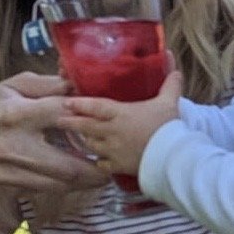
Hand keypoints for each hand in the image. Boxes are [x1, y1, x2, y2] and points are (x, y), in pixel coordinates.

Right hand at [0, 72, 110, 193]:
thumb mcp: (12, 87)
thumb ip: (47, 85)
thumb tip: (80, 85)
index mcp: (15, 112)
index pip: (62, 115)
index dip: (89, 120)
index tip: (108, 125)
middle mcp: (12, 144)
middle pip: (67, 165)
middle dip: (96, 169)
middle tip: (115, 164)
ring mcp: (9, 168)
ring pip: (60, 182)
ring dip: (86, 180)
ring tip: (103, 173)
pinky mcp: (8, 184)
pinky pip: (47, 188)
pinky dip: (67, 185)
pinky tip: (80, 179)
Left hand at [63, 68, 182, 174]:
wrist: (170, 157)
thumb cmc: (168, 127)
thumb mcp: (169, 102)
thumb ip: (170, 85)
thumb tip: (175, 67)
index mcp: (120, 113)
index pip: (95, 106)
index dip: (79, 103)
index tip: (67, 102)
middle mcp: (112, 131)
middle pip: (86, 126)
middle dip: (71, 122)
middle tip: (59, 119)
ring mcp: (113, 150)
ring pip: (91, 144)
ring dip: (85, 140)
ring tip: (79, 137)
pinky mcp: (118, 166)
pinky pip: (102, 164)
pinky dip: (99, 162)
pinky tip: (98, 160)